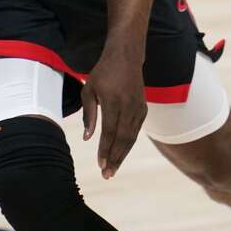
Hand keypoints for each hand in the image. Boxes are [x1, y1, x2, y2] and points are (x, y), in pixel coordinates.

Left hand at [81, 50, 146, 179]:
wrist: (126, 56)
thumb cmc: (104, 72)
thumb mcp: (89, 90)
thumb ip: (89, 114)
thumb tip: (87, 138)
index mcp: (113, 101)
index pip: (109, 132)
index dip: (105, 150)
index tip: (100, 164)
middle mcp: (128, 106)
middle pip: (123, 138)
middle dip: (115, 158)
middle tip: (107, 174)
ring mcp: (138, 107)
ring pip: (132, 136)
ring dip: (123, 154)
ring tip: (114, 168)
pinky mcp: (143, 107)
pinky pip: (136, 130)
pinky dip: (129, 143)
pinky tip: (122, 152)